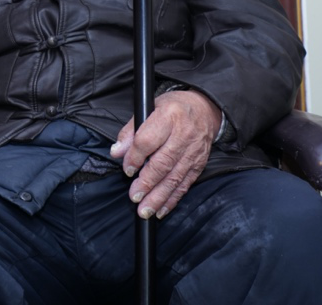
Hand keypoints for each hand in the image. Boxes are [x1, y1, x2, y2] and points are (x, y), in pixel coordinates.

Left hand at [109, 89, 221, 219]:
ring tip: (145, 210)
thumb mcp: (149, 110)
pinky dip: (172, 199)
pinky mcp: (200, 164)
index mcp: (168, 116)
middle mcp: (183, 134)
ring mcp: (194, 151)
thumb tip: (117, 152)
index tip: (127, 170)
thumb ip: (131, 132)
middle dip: (147, 183)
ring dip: (159, 196)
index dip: (135, 157)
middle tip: (135, 197)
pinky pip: (185, 184)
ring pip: (175, 177)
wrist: (204, 110)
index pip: (148, 140)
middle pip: (163, 162)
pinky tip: (161, 210)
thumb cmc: (172, 110)